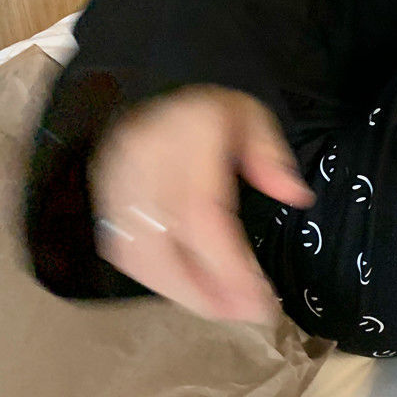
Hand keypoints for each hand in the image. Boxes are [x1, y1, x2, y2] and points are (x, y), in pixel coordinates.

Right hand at [87, 84, 315, 323]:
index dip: (230, 267)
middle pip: (165, 246)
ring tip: (224, 308)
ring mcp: (114, 179)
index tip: (263, 301)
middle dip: (207, 293)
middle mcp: (142, 160)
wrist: (146, 83)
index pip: (202, 214)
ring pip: (140, 255)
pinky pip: (122, 250)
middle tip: (247, 314)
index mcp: (184, 134)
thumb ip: (272, 155)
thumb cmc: (206, 108)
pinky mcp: (101, 194)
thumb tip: (296, 197)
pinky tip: (190, 287)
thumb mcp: (250, 115)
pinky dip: (156, 278)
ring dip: (183, 292)